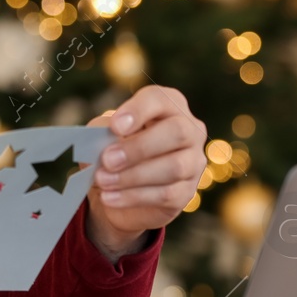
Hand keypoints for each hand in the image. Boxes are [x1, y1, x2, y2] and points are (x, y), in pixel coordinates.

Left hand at [85, 84, 206, 259]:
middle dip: (139, 147)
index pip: (159, 99)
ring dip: (133, 176)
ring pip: (174, 167)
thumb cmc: (113, 149)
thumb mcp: (103, 135)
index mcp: (168, 106)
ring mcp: (193, 161)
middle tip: (108, 160)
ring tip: (103, 181)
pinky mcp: (187, 191)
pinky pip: (168, 194)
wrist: (118, 188)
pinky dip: (134, 197)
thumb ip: (103, 132)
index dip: (138, 110)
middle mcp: (189, 130)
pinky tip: (110, 198)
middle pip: (177, 132)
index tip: (115, 126)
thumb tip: (103, 143)